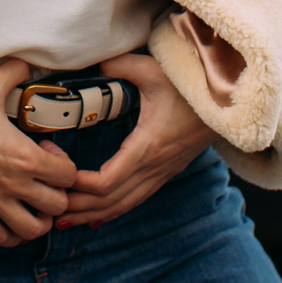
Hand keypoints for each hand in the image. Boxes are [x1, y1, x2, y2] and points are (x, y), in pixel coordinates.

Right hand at [0, 59, 79, 246]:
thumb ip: (14, 73)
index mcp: (26, 156)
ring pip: (34, 229)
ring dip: (38, 219)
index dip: (65, 166)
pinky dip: (11, 234)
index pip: (68, 175)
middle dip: (57, 195)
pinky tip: (10, 219)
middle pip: (57, 205)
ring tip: (32, 205)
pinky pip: (2, 238)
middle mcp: (15, 184)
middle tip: (44, 181)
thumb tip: (29, 60)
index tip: (49, 153)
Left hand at [60, 54, 216, 228]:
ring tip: (66, 221)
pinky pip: (137, 199)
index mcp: (148, 146)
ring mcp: (163, 171)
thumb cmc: (192, 84)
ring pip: (125, 204)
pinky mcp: (167, 171)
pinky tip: (98, 218)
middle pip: (111, 201)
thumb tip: (94, 61)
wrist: (230, 99)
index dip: (80, 185)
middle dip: (80, 208)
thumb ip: (120, 65)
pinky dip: (114, 210)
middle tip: (50, 210)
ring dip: (94, 214)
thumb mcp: (153, 70)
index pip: (108, 181)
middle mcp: (156, 166)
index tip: (58, 176)